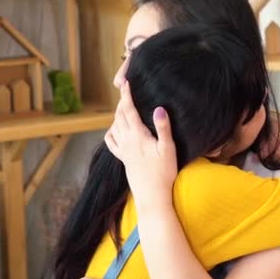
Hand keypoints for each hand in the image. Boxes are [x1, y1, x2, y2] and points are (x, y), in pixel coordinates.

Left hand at [105, 81, 177, 206]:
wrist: (153, 196)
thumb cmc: (164, 173)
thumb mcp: (168, 149)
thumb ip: (163, 128)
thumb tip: (159, 108)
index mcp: (138, 136)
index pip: (129, 110)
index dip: (127, 95)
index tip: (125, 82)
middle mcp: (127, 141)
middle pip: (120, 116)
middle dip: (122, 101)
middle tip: (126, 90)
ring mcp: (123, 151)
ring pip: (114, 126)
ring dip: (117, 114)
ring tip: (123, 107)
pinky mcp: (123, 159)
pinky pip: (111, 141)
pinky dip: (111, 131)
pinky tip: (115, 130)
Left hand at [259, 114, 279, 162]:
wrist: (276, 120)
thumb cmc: (268, 130)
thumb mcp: (261, 136)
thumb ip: (259, 147)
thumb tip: (254, 160)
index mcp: (274, 126)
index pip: (270, 143)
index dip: (265, 152)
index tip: (261, 157)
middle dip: (275, 157)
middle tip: (270, 161)